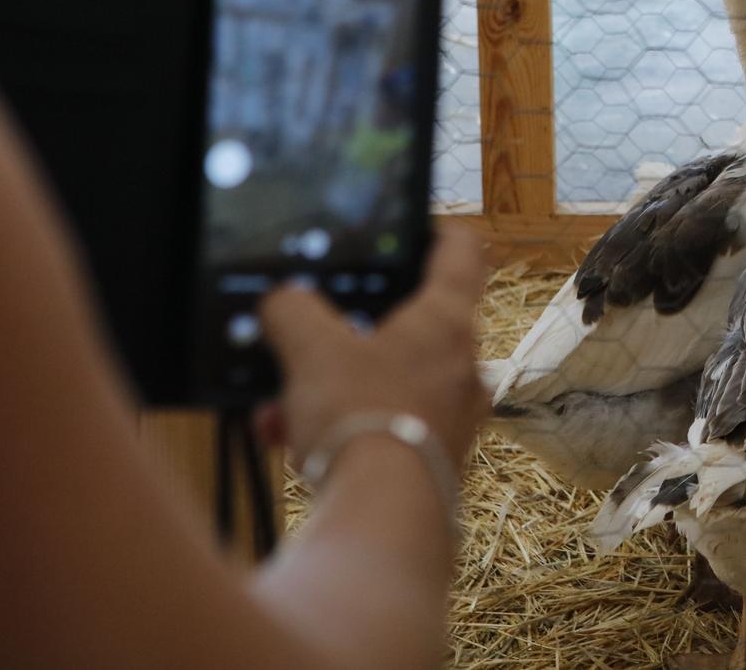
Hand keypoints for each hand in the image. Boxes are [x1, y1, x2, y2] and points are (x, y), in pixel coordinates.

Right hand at [255, 223, 489, 470]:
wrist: (383, 515)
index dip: (438, 231)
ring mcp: (454, 414)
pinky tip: (294, 445)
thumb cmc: (362, 417)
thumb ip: (293, 311)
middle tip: (311, 341)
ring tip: (282, 410)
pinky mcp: (436, 458)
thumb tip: (284, 301)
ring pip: (388, 383)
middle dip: (350, 336)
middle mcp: (463, 364)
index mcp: (446, 320)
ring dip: (333, 390)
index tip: (412, 229)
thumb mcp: (311, 350)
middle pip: (411, 326)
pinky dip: (342, 430)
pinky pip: (384, 427)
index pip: (462, 252)